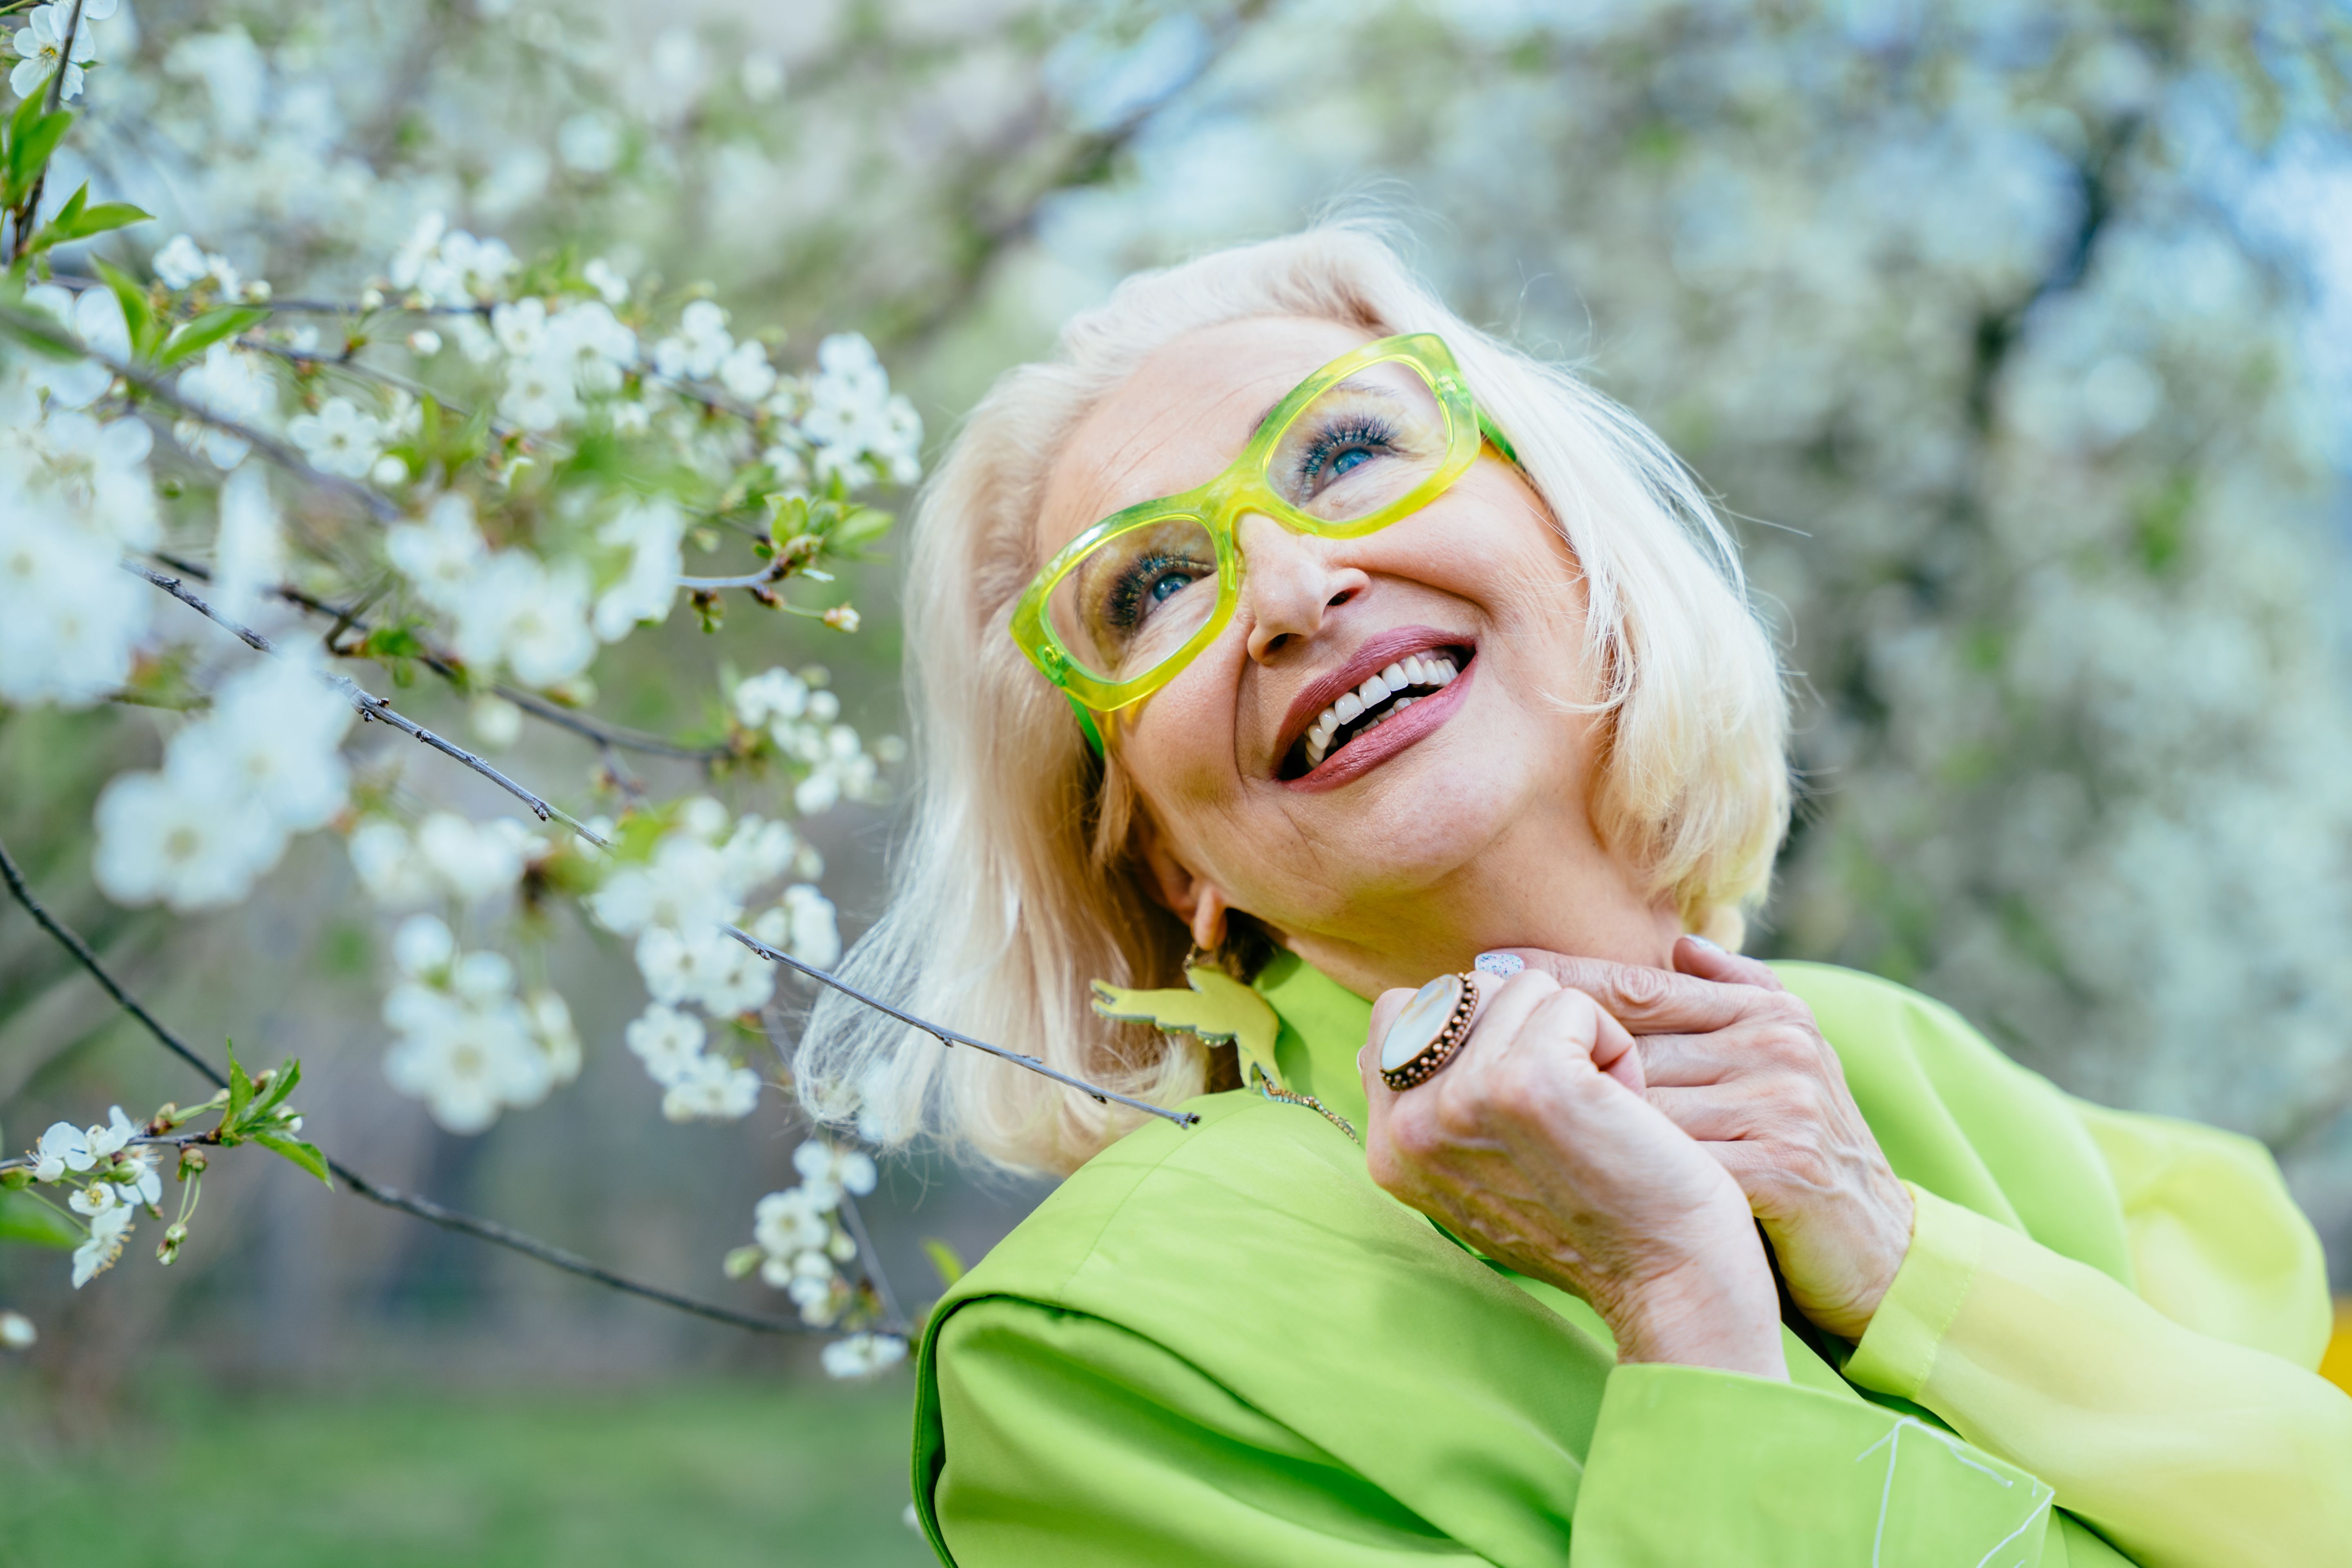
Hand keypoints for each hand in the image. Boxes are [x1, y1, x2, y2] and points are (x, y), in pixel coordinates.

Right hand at [1359, 969, 1786, 1378]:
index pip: (1398, 1013)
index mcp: (1389, 1146)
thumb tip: (1406, 1007)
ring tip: (1597, 1111)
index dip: (1475, 1024)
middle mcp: (1408, 1124)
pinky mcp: (1527, 1079)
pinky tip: (1622, 1108)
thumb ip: (1437, 1101)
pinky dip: (1612, 1044)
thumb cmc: (1594, 1219)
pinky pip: (1571, 1003)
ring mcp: (1461, 1100)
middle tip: (1568, 1108)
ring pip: (1522, 989)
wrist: (1668, 1280)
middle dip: (1531, 1028)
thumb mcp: (1483, 1167)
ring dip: (1578, 1037)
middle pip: (1465, 990)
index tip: (1524, 1086)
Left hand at [1487, 940, 1913, 1340]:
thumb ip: (1733, 994)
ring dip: (1567, 1113)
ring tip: (1488, 1109)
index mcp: (1767, 1012)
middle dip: (1546, 1047)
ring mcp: (1782, 1106)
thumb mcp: (1780, 1059)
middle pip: (1630, 1039)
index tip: (1487, 969)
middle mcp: (1777, 1046)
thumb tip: (1678, 943)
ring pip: (1642, 1101)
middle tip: (1465, 1044)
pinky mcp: (1784, 1171)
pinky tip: (1555, 1173)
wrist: (1878, 1251)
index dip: (1558, 976)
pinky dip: (1616, 1171)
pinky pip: (1675, 1164)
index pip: (1641, 986)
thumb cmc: (1801, 1151)